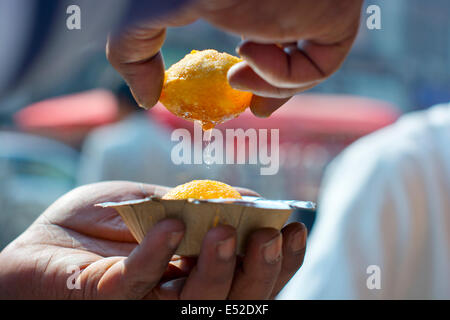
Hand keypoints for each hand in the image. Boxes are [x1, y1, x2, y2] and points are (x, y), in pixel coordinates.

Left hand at [0, 181, 306, 298]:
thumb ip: (200, 203)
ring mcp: (143, 302)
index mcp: (196, 272)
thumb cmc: (104, 224)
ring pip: (192, 302)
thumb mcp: (159, 202)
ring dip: (214, 269)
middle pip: (232, 298)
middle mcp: (178, 295)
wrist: (43, 242)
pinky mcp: (103, 296)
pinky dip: (156, 254)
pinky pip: (136, 283)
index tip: (296, 227)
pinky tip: (169, 224)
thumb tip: (251, 195)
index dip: (278, 260)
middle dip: (257, 272)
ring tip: (224, 231)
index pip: (248, 275)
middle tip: (267, 234)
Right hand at [107, 0, 361, 117]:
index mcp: (246, 0)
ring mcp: (310, 9)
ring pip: (306, 66)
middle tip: (249, 107)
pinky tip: (250, 54)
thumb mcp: (140, 15)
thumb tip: (145, 99)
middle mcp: (282, 3)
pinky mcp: (335, 16)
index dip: (247, 71)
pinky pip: (322, 64)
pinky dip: (287, 77)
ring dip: (271, 84)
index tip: (230, 89)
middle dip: (269, 85)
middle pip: (288, 55)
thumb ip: (132, 54)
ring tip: (235, 74)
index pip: (257, 38)